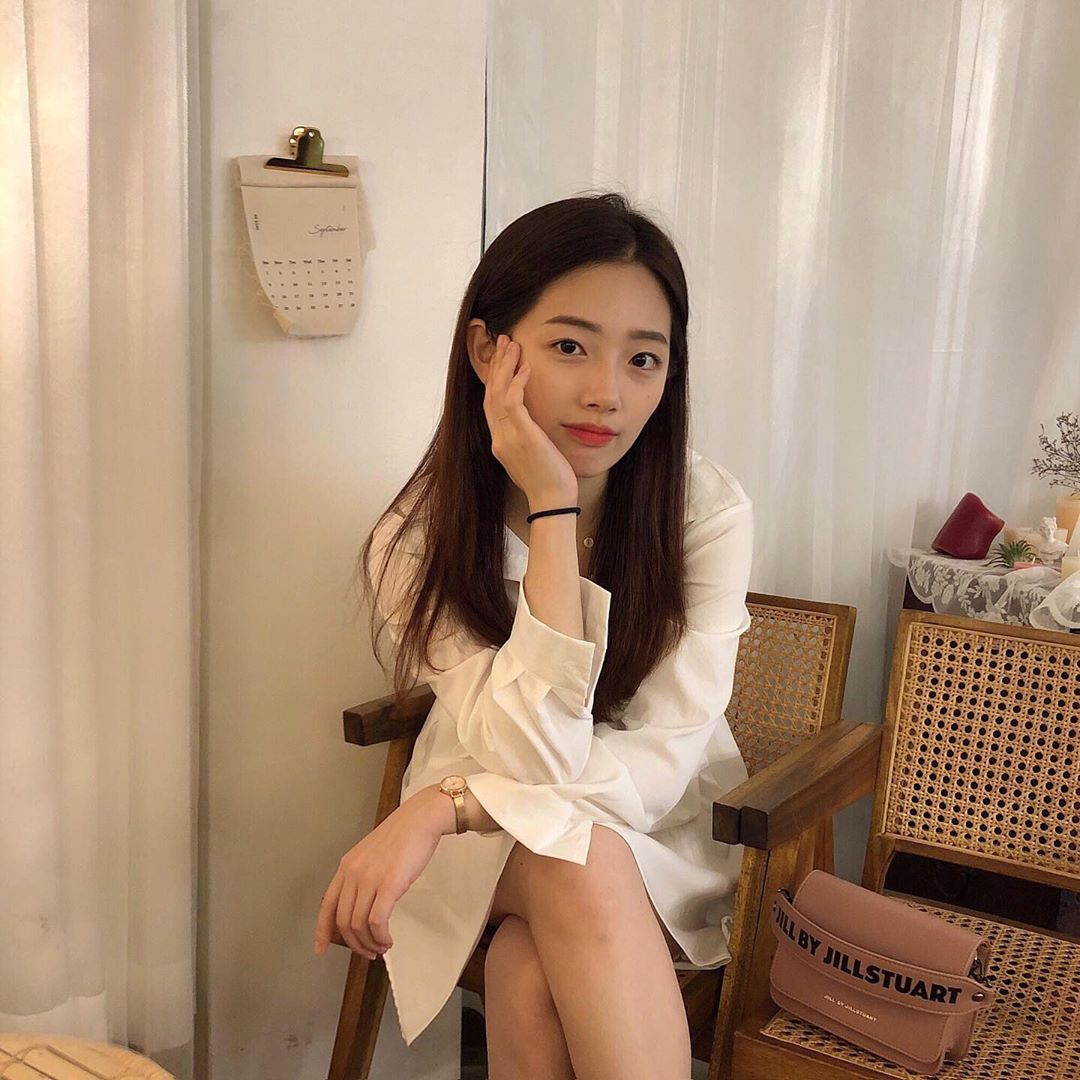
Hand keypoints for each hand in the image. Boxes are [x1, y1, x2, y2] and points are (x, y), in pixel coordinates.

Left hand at [313, 790, 443, 959]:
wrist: (421, 819)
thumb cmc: (403, 836)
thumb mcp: (372, 855)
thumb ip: (362, 877)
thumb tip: (362, 906)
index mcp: (347, 866)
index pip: (326, 905)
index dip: (321, 931)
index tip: (321, 949)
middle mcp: (353, 873)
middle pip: (342, 922)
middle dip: (354, 944)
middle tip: (368, 951)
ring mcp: (370, 878)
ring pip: (358, 925)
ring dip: (370, 943)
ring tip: (382, 945)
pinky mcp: (389, 884)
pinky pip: (376, 921)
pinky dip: (381, 936)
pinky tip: (388, 938)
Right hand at [483, 333, 578, 507]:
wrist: (552, 501)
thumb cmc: (549, 482)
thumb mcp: (533, 456)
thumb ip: (527, 439)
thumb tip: (533, 426)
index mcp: (500, 442)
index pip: (491, 404)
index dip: (495, 379)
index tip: (503, 359)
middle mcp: (498, 438)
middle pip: (490, 393)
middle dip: (497, 365)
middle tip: (504, 342)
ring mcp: (507, 437)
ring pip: (497, 393)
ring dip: (504, 366)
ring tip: (512, 345)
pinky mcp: (522, 436)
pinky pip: (513, 402)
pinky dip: (517, 382)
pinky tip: (526, 368)